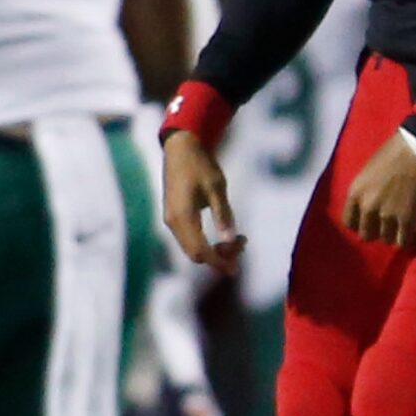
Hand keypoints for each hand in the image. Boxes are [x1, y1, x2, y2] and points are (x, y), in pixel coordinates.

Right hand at [162, 131, 245, 277]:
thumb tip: (230, 240)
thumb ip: (223, 214)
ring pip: (192, 248)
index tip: (237, 268)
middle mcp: (173, 222)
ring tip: (239, 239)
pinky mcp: (175, 216)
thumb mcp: (216, 187)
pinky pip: (190, 239)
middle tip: (244, 244)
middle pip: (195, 254)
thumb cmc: (200, 164)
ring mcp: (172, 220)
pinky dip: (207, 243)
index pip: (201, 251)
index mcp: (182, 216)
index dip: (219, 262)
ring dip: (215, 250)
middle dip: (220, 257)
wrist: (181, 148)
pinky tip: (225, 235)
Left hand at [344, 131, 415, 248]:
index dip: (361, 225)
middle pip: (367, 235)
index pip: (349, 223)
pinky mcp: (407, 220)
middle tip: (388, 226)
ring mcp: (387, 215)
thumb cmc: (394, 152)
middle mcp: (367, 207)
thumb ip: (365, 192)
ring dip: (394, 235)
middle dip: (377, 232)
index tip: (370, 223)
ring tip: (402, 227)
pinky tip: (412, 232)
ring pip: (386, 240)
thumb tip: (369, 208)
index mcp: (355, 193)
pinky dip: (408, 239)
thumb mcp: (368, 172)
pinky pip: (404, 242)